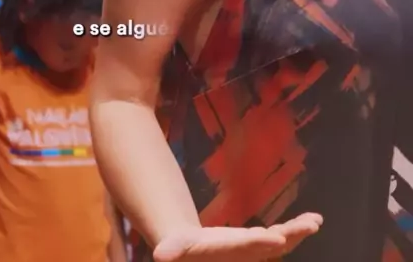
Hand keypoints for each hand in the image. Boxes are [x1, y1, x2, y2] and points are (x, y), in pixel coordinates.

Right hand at [154, 213, 322, 261]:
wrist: (193, 256)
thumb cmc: (184, 252)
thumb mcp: (175, 250)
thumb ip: (171, 250)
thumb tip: (160, 255)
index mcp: (228, 251)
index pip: (246, 247)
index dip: (260, 243)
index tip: (277, 239)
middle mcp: (247, 254)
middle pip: (271, 245)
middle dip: (290, 236)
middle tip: (309, 227)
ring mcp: (258, 249)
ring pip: (283, 240)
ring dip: (299, 231)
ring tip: (316, 222)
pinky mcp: (263, 242)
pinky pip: (284, 235)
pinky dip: (298, 228)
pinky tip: (315, 220)